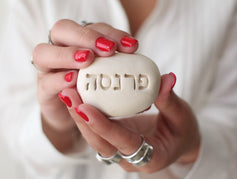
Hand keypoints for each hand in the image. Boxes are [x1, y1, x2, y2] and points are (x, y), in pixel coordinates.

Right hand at [32, 19, 138, 152]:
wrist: (85, 120)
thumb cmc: (107, 99)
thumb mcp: (127, 87)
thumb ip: (145, 84)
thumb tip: (169, 78)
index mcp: (83, 46)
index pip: (94, 30)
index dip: (111, 33)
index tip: (133, 46)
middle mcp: (63, 53)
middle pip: (63, 30)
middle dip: (85, 36)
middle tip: (108, 48)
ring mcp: (50, 71)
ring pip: (44, 51)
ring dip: (67, 53)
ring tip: (88, 59)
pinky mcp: (45, 92)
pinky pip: (45, 82)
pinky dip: (58, 80)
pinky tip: (73, 81)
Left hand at [63, 73, 199, 172]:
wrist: (179, 143)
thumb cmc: (182, 132)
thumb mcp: (182, 117)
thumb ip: (170, 100)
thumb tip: (166, 78)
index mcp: (151, 156)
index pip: (122, 142)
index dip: (102, 126)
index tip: (84, 107)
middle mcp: (130, 158)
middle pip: (100, 142)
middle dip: (81, 120)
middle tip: (68, 94)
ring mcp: (121, 151)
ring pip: (95, 137)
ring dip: (80, 116)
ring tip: (69, 92)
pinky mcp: (115, 140)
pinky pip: (97, 130)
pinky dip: (87, 114)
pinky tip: (80, 95)